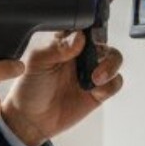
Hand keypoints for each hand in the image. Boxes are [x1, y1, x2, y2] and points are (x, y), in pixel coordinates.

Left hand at [1, 31, 124, 145]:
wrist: (31, 120)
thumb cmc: (29, 88)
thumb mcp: (36, 63)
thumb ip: (56, 47)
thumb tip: (79, 37)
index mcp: (64, 43)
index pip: (84, 26)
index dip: (92, 25)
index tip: (91, 33)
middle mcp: (80, 55)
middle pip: (104, 41)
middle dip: (103, 47)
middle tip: (95, 54)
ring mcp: (90, 72)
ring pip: (114, 59)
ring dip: (110, 65)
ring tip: (95, 77)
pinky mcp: (98, 91)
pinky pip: (115, 82)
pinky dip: (110, 84)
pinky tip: (95, 90)